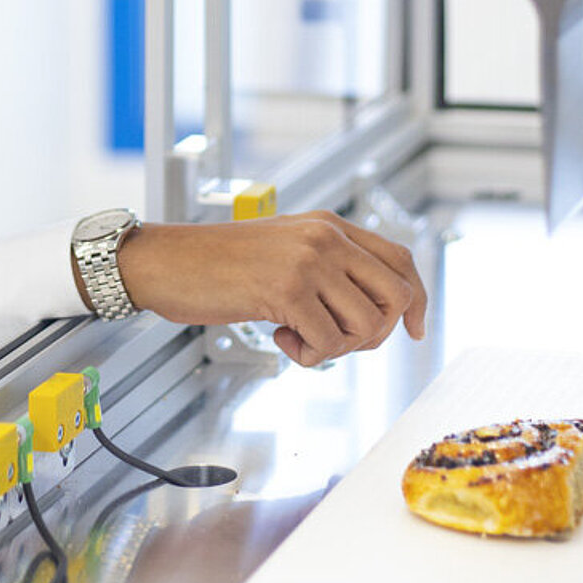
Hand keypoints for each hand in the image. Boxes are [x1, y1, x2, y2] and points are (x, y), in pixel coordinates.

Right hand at [113, 211, 427, 366]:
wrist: (166, 261)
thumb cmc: (215, 263)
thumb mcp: (284, 251)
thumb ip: (326, 268)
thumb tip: (369, 310)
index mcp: (329, 226)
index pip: (400, 260)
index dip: (416, 301)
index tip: (415, 329)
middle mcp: (326, 238)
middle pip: (395, 296)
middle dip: (376, 333)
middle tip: (338, 341)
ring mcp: (309, 262)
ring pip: (366, 325)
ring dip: (337, 348)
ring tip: (300, 339)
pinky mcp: (288, 291)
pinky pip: (327, 343)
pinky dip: (308, 356)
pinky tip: (280, 339)